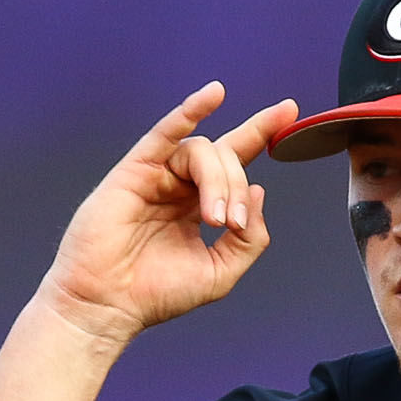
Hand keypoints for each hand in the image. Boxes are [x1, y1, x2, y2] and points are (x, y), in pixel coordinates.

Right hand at [37, 83, 298, 350]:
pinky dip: (189, 113)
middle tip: (232, 224)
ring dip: (220, 182)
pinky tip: (214, 95)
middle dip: (238, 187)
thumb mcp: (220, 272)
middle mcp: (180, 185)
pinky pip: (165, 134)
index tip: (290, 112)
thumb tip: (260, 191)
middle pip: (226, 159)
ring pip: (203, 152)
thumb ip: (249, 238)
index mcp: (199, 205)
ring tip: (216, 220)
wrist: (109, 304)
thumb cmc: (156, 294)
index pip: (236, 161)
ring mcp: (157, 176)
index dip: (262, 133)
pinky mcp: (134, 171)